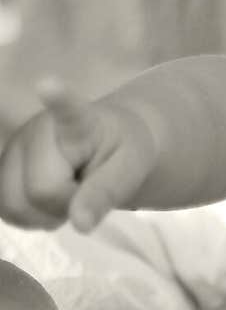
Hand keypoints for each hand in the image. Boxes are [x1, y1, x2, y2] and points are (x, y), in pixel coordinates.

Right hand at [0, 78, 158, 231]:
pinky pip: (7, 211)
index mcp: (79, 122)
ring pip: (16, 206)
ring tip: (66, 193)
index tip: (48, 84)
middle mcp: (35, 130)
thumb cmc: (119, 152)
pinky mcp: (2, 168)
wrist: (105, 143)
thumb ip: (105, 194)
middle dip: (65, 204)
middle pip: (40, 190)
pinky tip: (47, 203)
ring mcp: (13, 148)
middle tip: (84, 189)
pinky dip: (30, 218)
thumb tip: (80, 225)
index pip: (68, 110)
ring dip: (45, 214)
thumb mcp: (129, 171)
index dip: (58, 100)